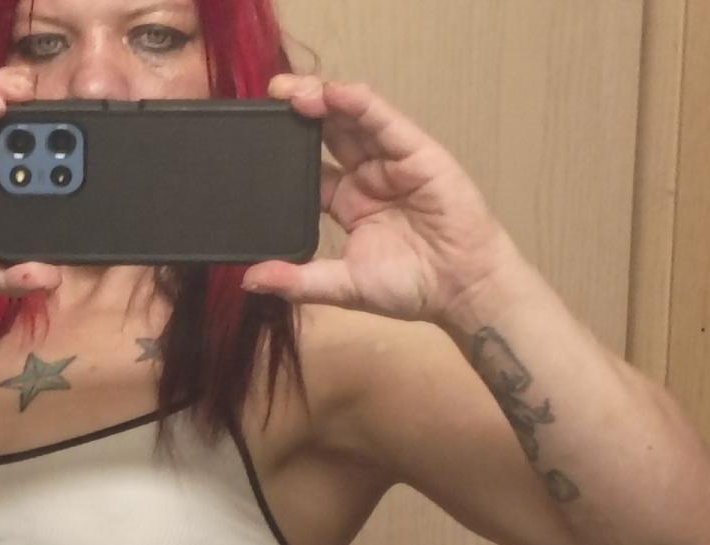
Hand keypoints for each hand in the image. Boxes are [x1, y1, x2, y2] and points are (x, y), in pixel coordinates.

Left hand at [243, 75, 519, 325]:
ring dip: (323, 99)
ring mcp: (392, 162)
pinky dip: (361, 106)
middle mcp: (367, 176)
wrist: (460, 289)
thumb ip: (297, 281)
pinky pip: (386, 123)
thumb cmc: (408, 288)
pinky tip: (336, 93)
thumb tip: (248, 280)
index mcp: (346, 202)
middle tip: (269, 93)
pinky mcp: (418, 154)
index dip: (284, 150)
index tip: (252, 137)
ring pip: (353, 121)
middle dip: (299, 110)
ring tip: (291, 89)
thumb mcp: (342, 286)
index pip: (309, 167)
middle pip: (328, 133)